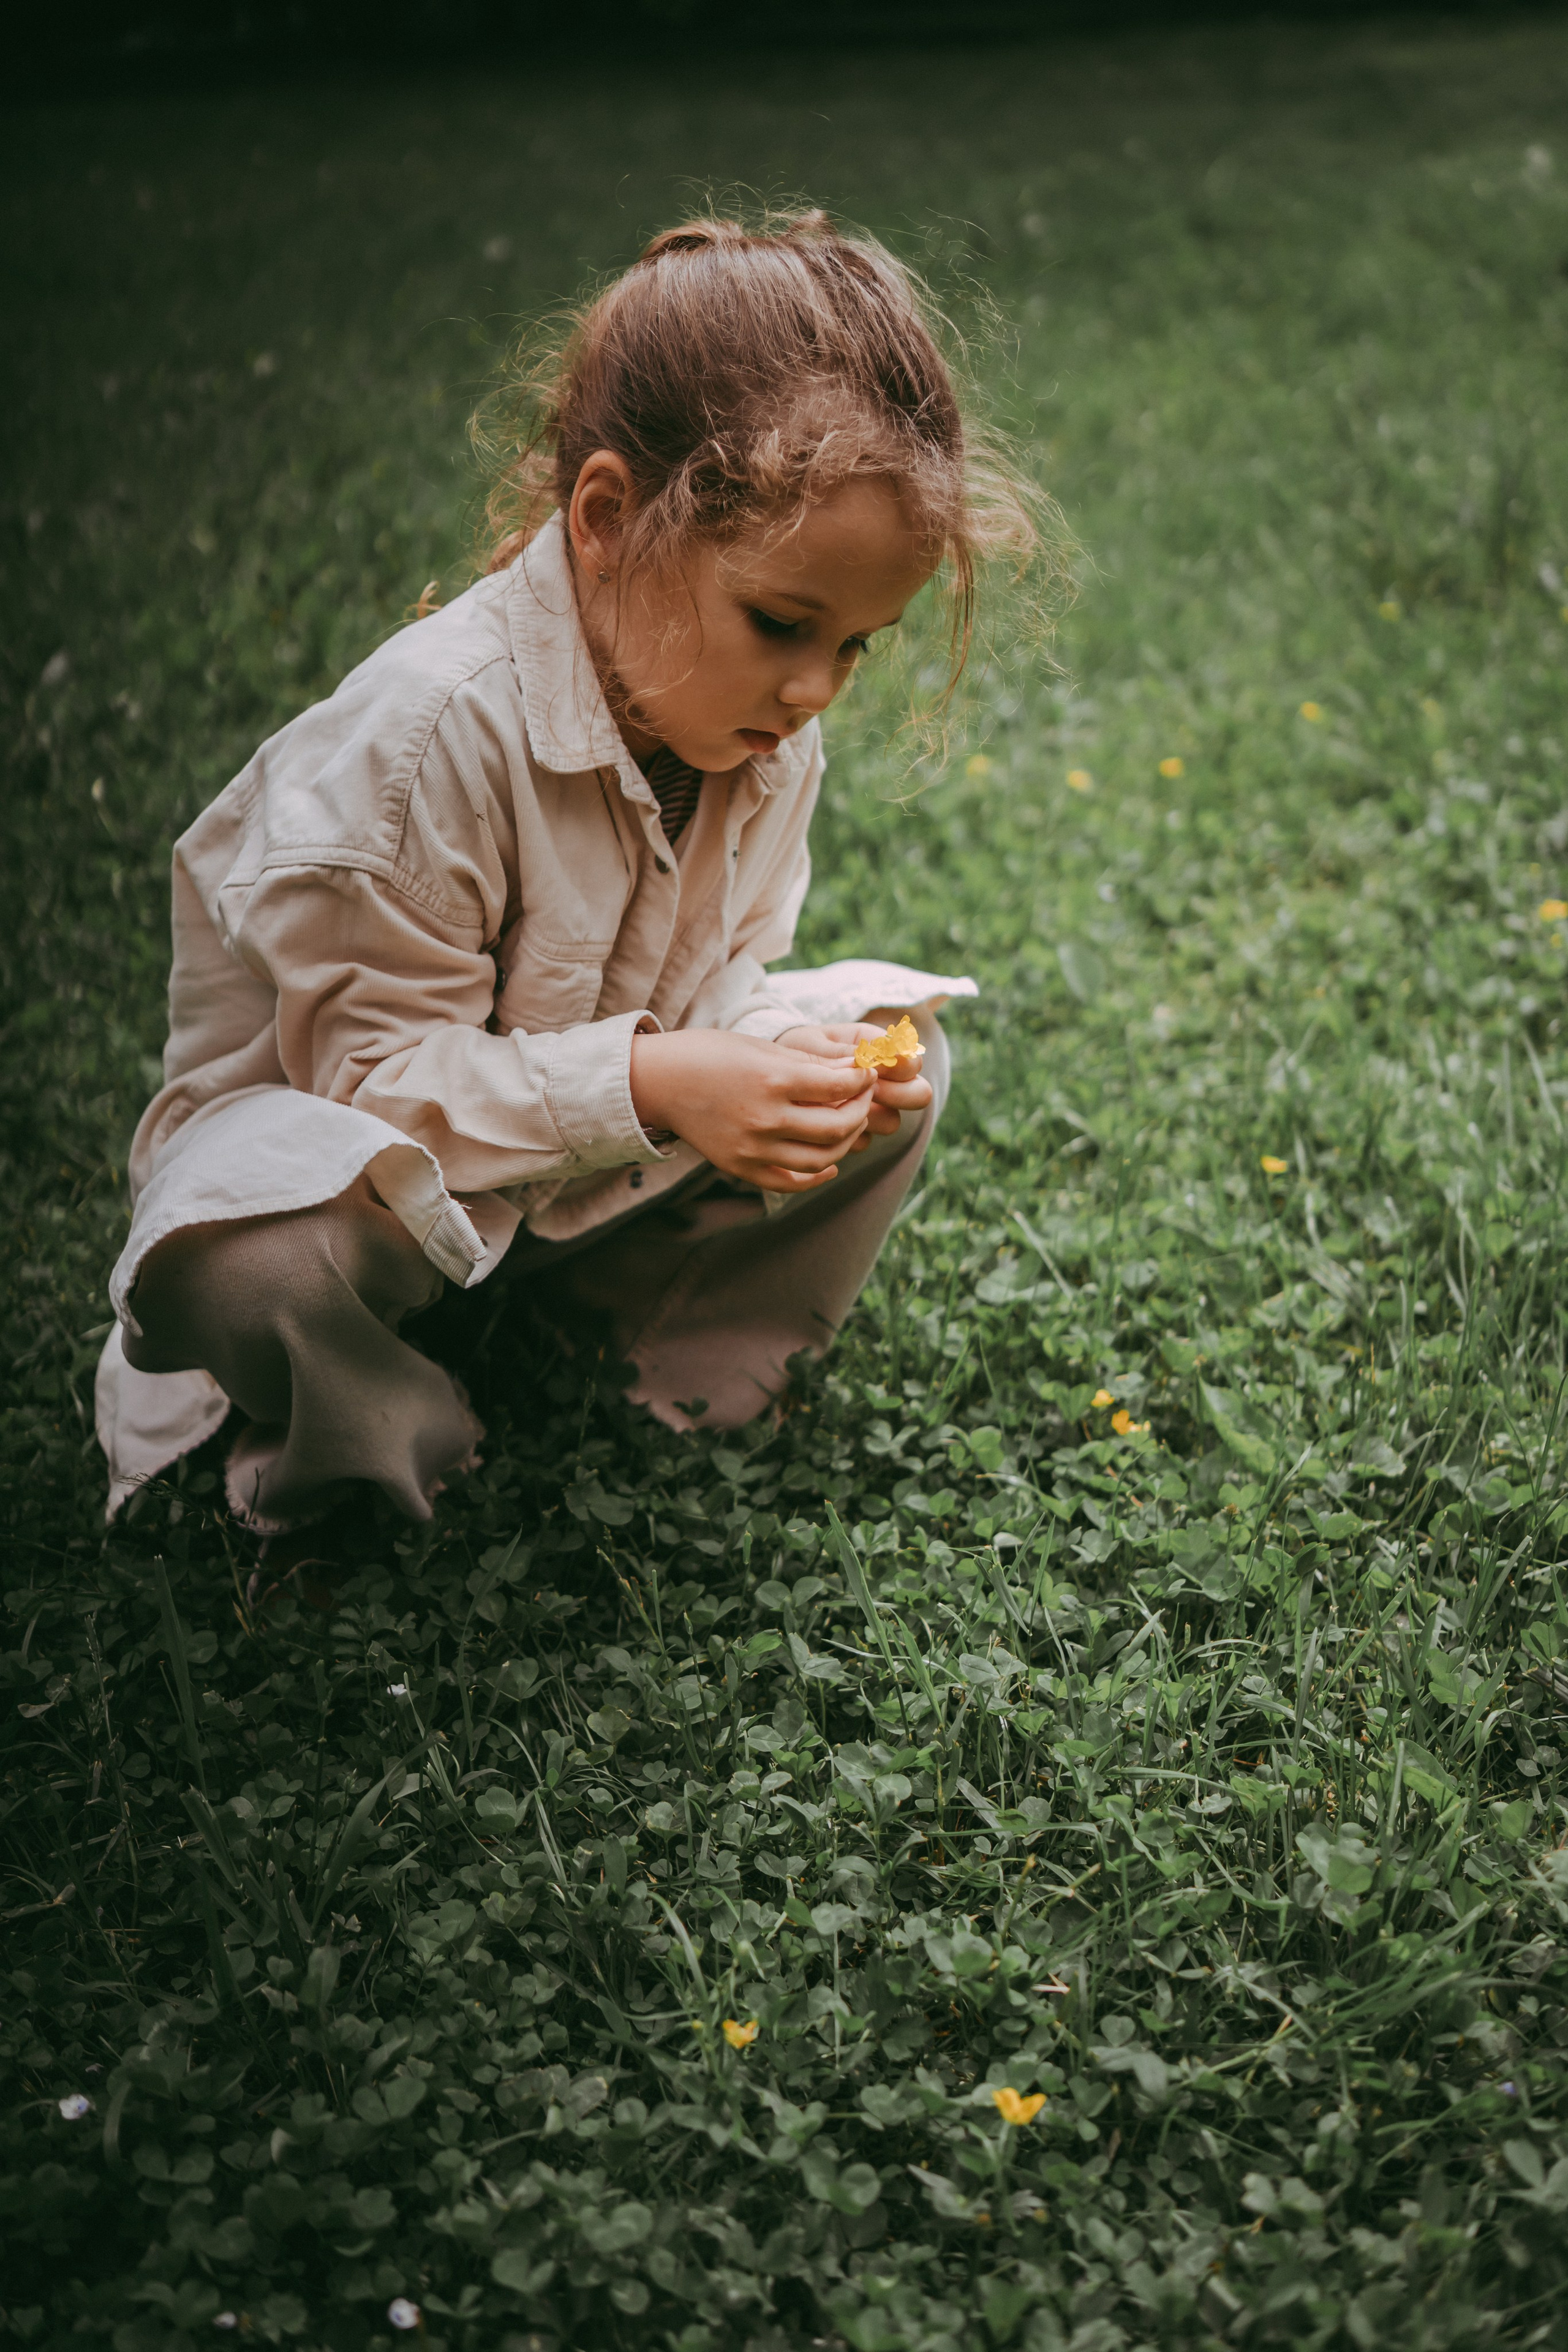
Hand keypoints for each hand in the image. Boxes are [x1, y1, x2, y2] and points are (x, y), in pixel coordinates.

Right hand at [629, 1027, 877, 1191]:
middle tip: (862, 1096)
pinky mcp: (739, 1167)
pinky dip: (816, 1177)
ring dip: (847, 1143)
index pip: (840, 1087)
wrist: (659, 1081)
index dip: (863, 1080)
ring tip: (848, 1125)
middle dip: (861, 1109)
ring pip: (821, 1159)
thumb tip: (856, 1070)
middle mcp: (765, 1118)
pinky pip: (789, 1183)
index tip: (867, 1073)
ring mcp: (752, 1148)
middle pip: (838, 1127)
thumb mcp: (762, 1047)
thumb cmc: (710, 1054)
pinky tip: (830, 1165)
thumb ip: (810, 1064)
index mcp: (773, 1080)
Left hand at [775, 1019, 933, 1152]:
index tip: (881, 1065)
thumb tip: (897, 1053)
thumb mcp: (814, 1047)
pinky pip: (862, 1140)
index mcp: (876, 1048)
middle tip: (871, 1090)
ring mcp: (870, 1108)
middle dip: (899, 1093)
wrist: (760, 1081)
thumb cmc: (788, 1054)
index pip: (911, 1059)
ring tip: (834, 1105)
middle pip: (918, 1094)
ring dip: (868, 1116)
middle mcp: (881, 1080)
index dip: (903, 1065)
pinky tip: (822, 1122)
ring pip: (891, 1122)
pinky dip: (846, 1135)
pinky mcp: (854, 1133)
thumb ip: (851, 1053)